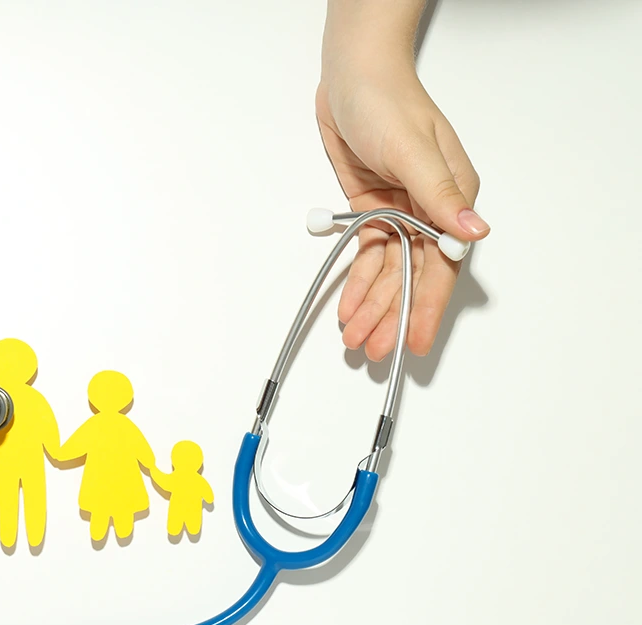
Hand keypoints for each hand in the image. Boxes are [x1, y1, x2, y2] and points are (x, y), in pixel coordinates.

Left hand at [316, 60, 487, 360]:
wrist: (353, 77)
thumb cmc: (388, 103)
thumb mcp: (413, 150)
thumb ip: (439, 196)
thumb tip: (473, 231)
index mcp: (451, 198)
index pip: (441, 265)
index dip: (426, 306)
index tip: (414, 341)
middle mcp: (429, 210)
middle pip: (412, 275)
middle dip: (392, 315)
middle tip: (373, 350)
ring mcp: (400, 210)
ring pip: (388, 270)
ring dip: (372, 305)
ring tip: (356, 338)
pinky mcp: (372, 207)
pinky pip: (368, 253)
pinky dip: (358, 280)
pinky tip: (349, 306)